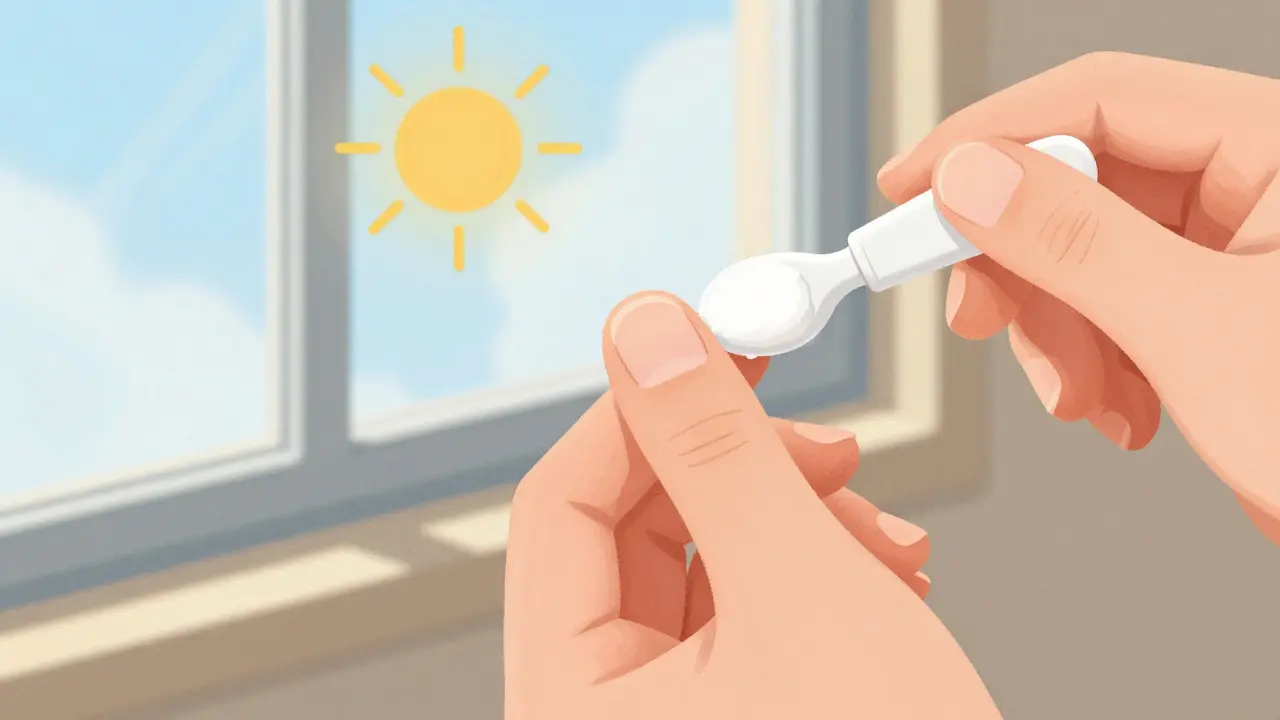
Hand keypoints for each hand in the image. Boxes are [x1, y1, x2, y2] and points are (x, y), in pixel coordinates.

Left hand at [505, 292, 997, 718]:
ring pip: (704, 564)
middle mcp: (602, 713)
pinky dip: (816, 576)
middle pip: (636, 530)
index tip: (714, 344)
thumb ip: (716, 452)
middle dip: (743, 475)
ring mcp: (668, 716)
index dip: (639, 412)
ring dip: (798, 525)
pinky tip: (886, 577)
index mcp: (568, 704)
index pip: (560, 507)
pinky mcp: (735, 711)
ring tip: (886, 542)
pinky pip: (748, 610)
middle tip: (828, 446)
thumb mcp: (801, 596)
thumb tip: (645, 330)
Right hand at [876, 51, 1279, 543]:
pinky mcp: (1222, 308)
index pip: (1100, 98)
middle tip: (977, 316)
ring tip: (1084, 400)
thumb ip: (1078, 245)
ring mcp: (1241, 248)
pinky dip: (1096, 362)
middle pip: (1082, 183)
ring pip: (1088, 257)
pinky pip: (1118, 307)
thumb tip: (970, 179)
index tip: (910, 190)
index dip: (989, 137)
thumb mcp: (1203, 335)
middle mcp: (1261, 184)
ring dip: (1060, 334)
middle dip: (1024, 267)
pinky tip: (1124, 411)